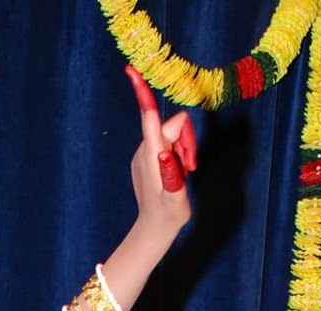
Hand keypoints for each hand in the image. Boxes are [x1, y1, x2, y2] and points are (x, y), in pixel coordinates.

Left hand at [126, 66, 195, 245]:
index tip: (131, 70)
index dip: (142, 93)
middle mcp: (145, 150)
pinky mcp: (148, 159)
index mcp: (151, 154)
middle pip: (172, 124)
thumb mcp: (175, 197)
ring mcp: (145, 154)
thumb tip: (165, 152)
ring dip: (183, 150)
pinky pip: (166, 144)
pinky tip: (176, 173)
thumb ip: (171, 174)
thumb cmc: (168, 215)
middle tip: (189, 167)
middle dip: (187, 141)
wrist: (154, 230)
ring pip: (171, 134)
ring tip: (183, 173)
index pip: (148, 117)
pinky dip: (177, 155)